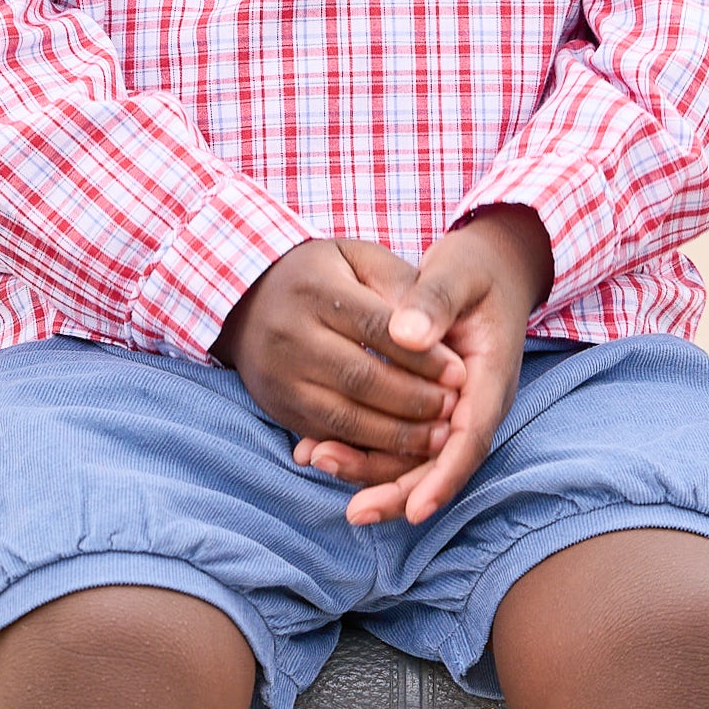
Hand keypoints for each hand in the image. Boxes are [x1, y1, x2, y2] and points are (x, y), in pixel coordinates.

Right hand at [217, 238, 465, 487]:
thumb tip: (433, 332)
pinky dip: (369, 449)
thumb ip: (400, 285)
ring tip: (438, 438)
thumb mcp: (359, 259)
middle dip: (414, 400)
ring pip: (344, 418)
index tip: (460, 374)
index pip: (376, 329)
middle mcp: (290, 336)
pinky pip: (329, 437)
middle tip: (453, 410)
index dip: (421, 356)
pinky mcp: (279, 409)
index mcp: (313, 290)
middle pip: (360, 378)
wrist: (249, 299)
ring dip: (396, 435)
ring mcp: (280, 378)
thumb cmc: (322, 275)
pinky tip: (404, 449)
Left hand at [339, 206, 554, 527]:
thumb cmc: (472, 271)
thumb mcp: (458, 273)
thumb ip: (435, 301)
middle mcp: (471, 404)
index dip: (443, 477)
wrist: (483, 269)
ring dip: (369, 470)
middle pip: (438, 463)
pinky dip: (360, 447)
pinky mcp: (423, 406)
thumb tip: (407, 336)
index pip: (470, 438)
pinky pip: (394, 438)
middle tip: (354, 512)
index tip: (415, 510)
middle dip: (397, 491)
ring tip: (317, 462)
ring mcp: (447, 409)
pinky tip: (315, 446)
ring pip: (411, 457)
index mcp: (488, 377)